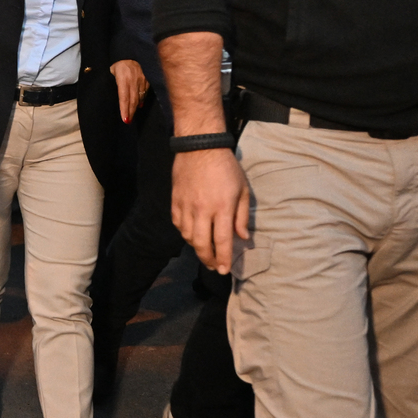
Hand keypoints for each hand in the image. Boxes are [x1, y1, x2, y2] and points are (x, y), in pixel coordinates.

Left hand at [111, 59, 148, 122]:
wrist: (130, 53)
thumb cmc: (117, 64)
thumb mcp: (111, 72)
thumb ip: (111, 83)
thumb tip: (108, 93)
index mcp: (123, 79)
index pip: (123, 97)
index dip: (125, 109)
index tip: (125, 119)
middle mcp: (133, 81)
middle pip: (133, 100)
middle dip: (130, 111)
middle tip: (128, 121)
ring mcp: (141, 80)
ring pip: (139, 97)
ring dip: (135, 107)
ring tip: (132, 115)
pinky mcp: (147, 79)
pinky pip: (145, 92)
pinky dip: (142, 99)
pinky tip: (139, 105)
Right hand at [170, 147, 249, 274]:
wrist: (199, 147)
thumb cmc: (226, 167)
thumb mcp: (242, 190)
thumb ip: (242, 216)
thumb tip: (242, 237)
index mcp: (222, 207)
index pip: (222, 240)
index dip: (223, 258)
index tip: (224, 270)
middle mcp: (202, 210)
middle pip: (202, 244)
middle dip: (208, 259)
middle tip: (214, 267)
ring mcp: (186, 206)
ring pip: (188, 236)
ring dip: (196, 247)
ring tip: (205, 251)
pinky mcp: (175, 200)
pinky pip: (178, 223)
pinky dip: (185, 233)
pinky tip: (192, 234)